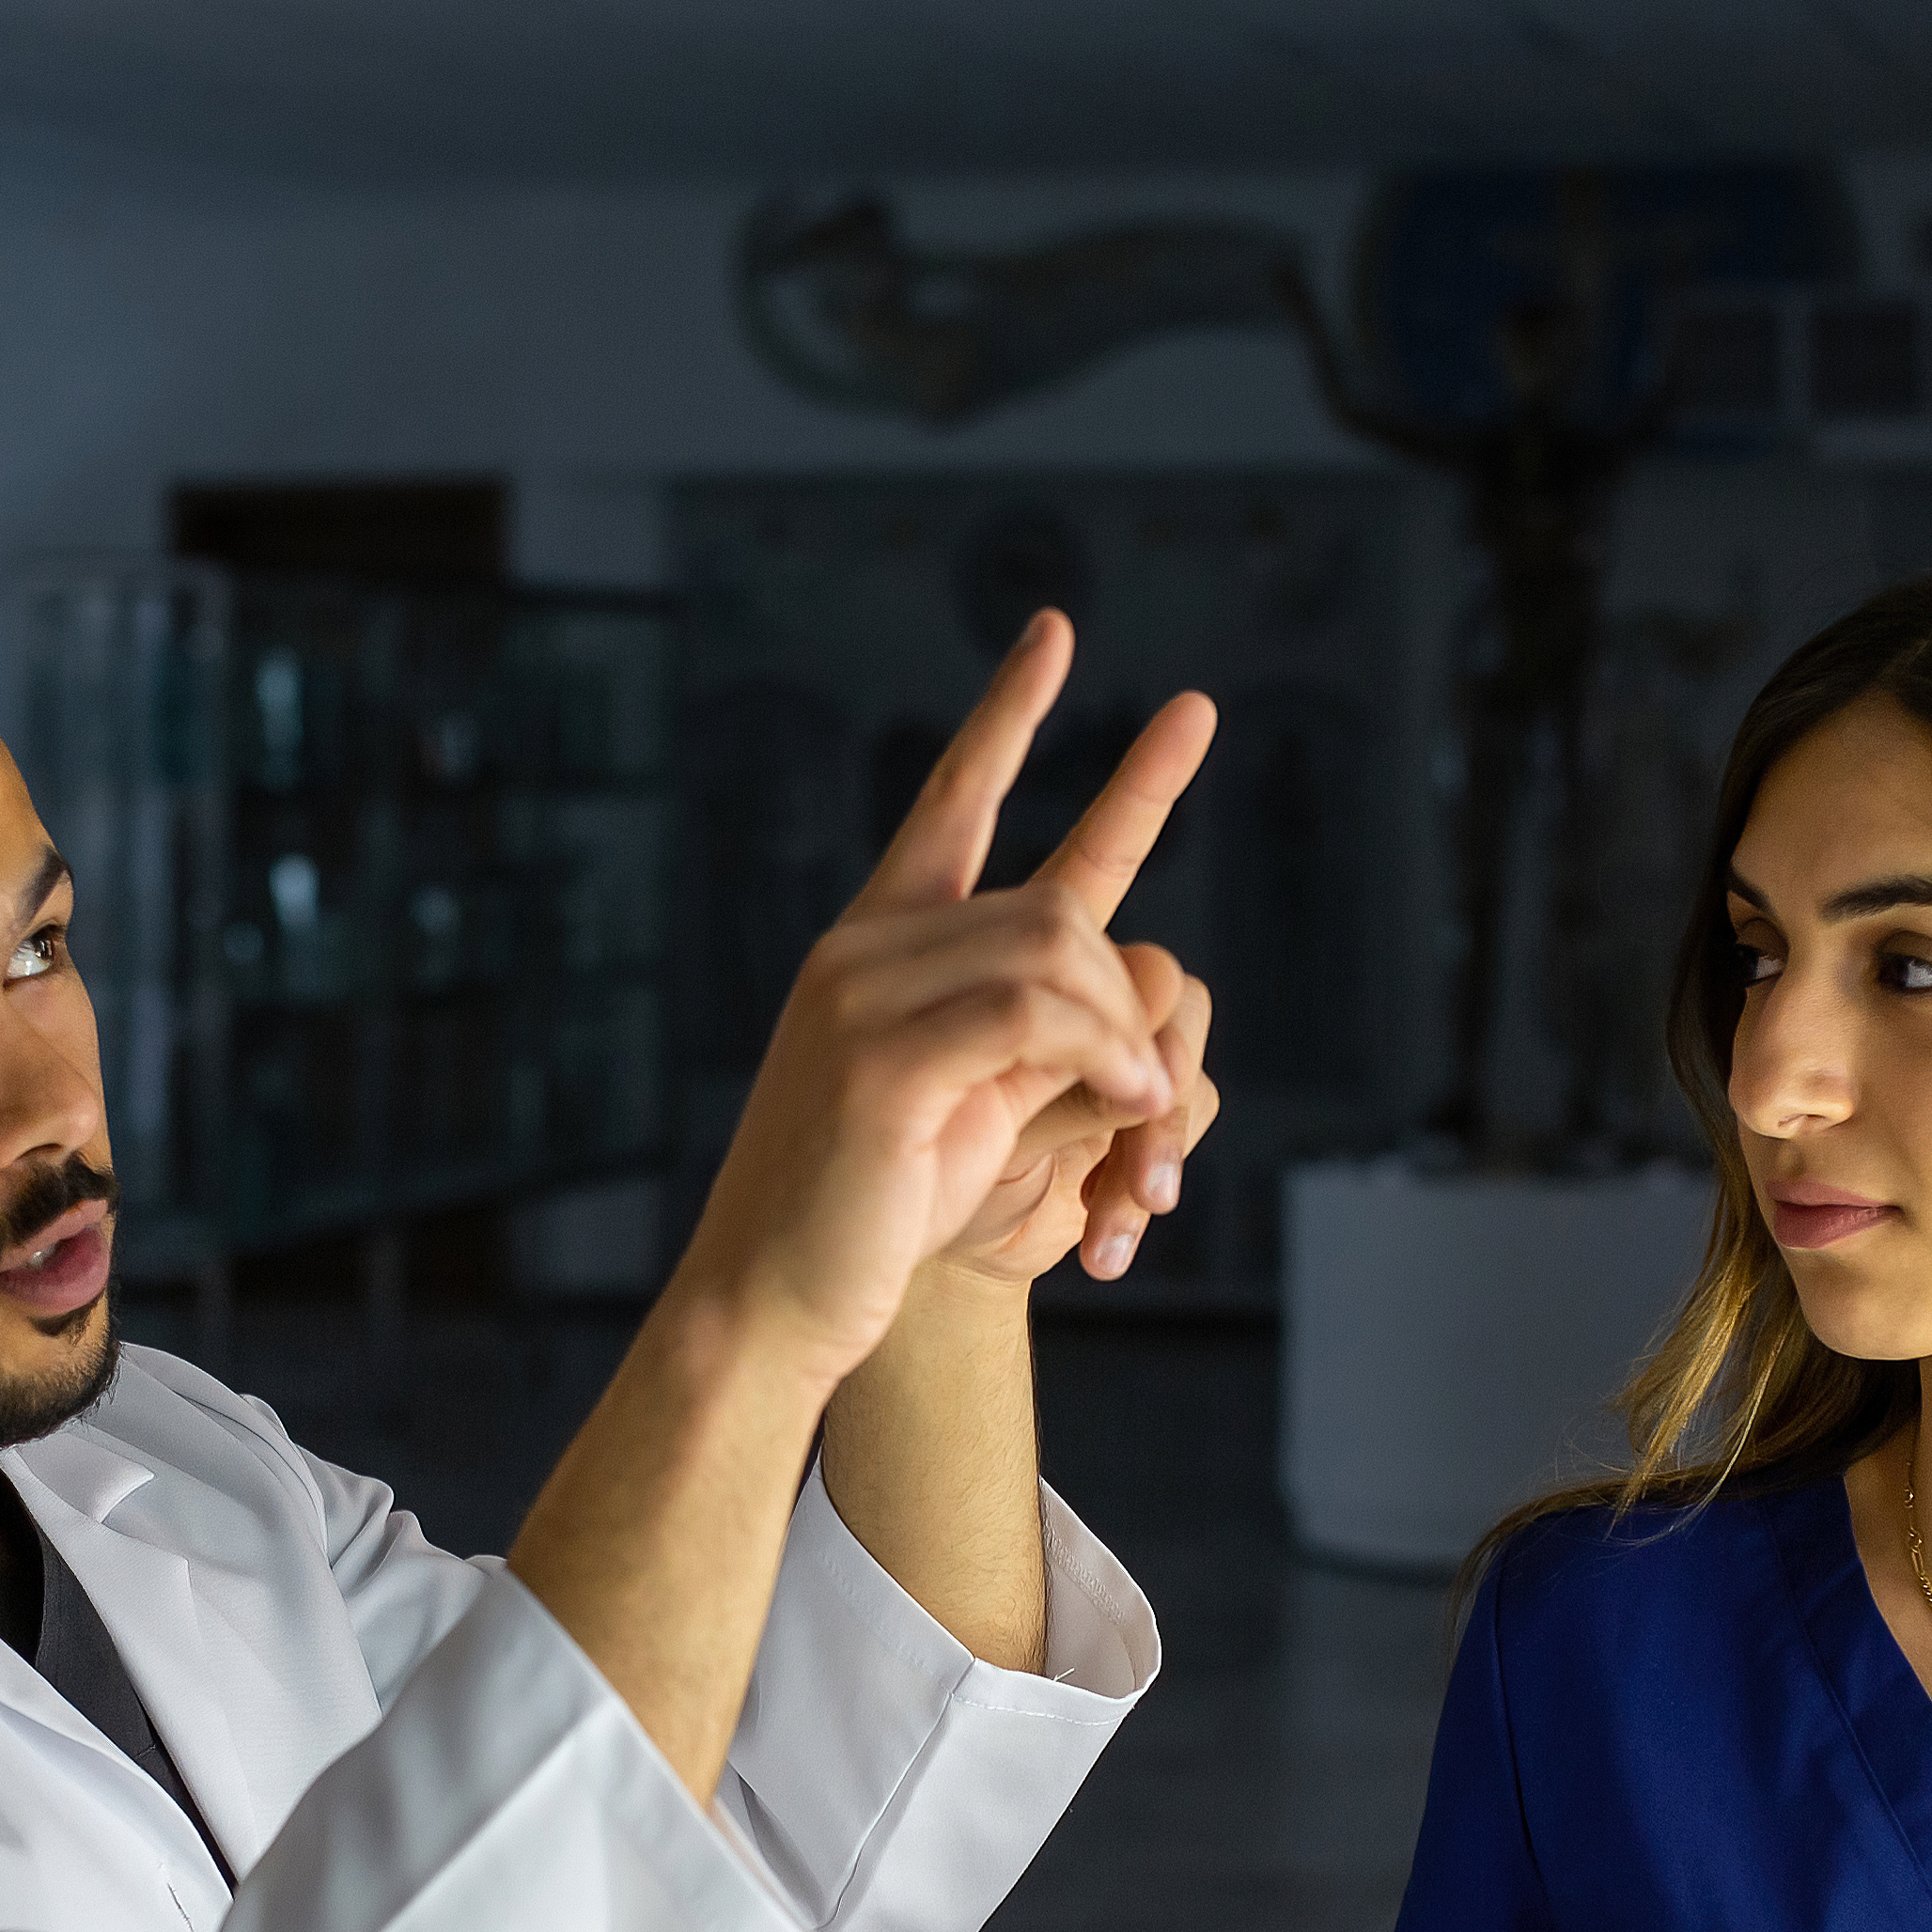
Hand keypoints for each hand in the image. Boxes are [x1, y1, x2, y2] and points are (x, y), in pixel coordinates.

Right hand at [674, 615, 1206, 1373]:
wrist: (775, 1301)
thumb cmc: (874, 1213)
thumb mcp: (977, 1104)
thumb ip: (1043, 1037)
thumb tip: (1143, 1007)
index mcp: (875, 944)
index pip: (952, 801)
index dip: (1007, 712)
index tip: (1053, 630)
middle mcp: (861, 950)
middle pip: (1057, 907)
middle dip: (1131, 998)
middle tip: (1156, 1091)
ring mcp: (860, 997)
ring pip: (1057, 951)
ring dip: (1126, 1036)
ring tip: (1142, 1111)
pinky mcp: (878, 1059)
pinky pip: (1035, 1014)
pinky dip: (1106, 1056)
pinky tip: (1130, 1104)